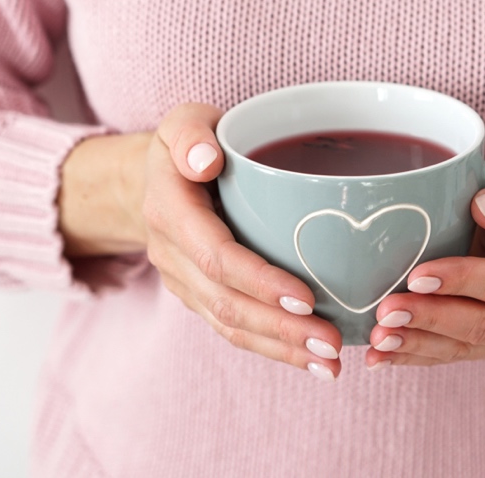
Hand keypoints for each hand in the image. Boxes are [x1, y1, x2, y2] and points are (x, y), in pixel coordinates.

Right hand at [142, 103, 342, 380]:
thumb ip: (191, 134)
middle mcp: (172, 254)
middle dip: (280, 328)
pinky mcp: (198, 294)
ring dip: (280, 348)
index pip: (217, 256)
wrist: (153, 179)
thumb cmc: (186, 145)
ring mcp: (183, 280)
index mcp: (171, 211)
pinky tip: (308, 359)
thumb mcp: (183, 121)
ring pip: (229, 325)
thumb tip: (206, 161)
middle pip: (226, 303)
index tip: (306, 298)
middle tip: (331, 343)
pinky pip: (230, 328)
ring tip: (329, 364)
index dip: (260, 281)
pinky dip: (270, 348)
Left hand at [365, 181, 484, 367]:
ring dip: (415, 344)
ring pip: (462, 348)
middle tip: (386, 311)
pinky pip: (450, 357)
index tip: (417, 276)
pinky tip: (379, 357)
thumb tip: (484, 206)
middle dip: (430, 319)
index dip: (463, 281)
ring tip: (377, 339)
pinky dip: (412, 357)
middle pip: (481, 325)